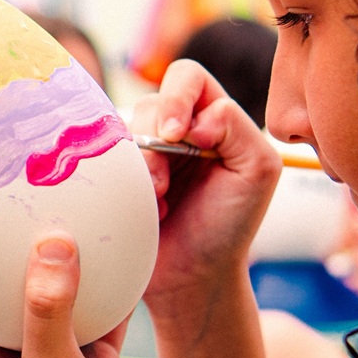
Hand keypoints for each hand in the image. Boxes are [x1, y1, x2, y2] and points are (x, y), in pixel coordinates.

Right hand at [131, 60, 280, 317]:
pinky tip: (140, 209)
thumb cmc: (229, 226)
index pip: (188, 78)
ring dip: (138, 167)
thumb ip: (237, 127)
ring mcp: (142, 152)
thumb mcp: (256, 171)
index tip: (179, 136)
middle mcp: (175, 130)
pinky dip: (118, 181)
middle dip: (153, 141)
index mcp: (213, 118)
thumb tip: (197, 119)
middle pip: (150, 101)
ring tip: (157, 202)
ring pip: (122, 130)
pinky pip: (100, 157)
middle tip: (162, 183)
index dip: (178, 98)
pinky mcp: (116, 176)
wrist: (193, 279)